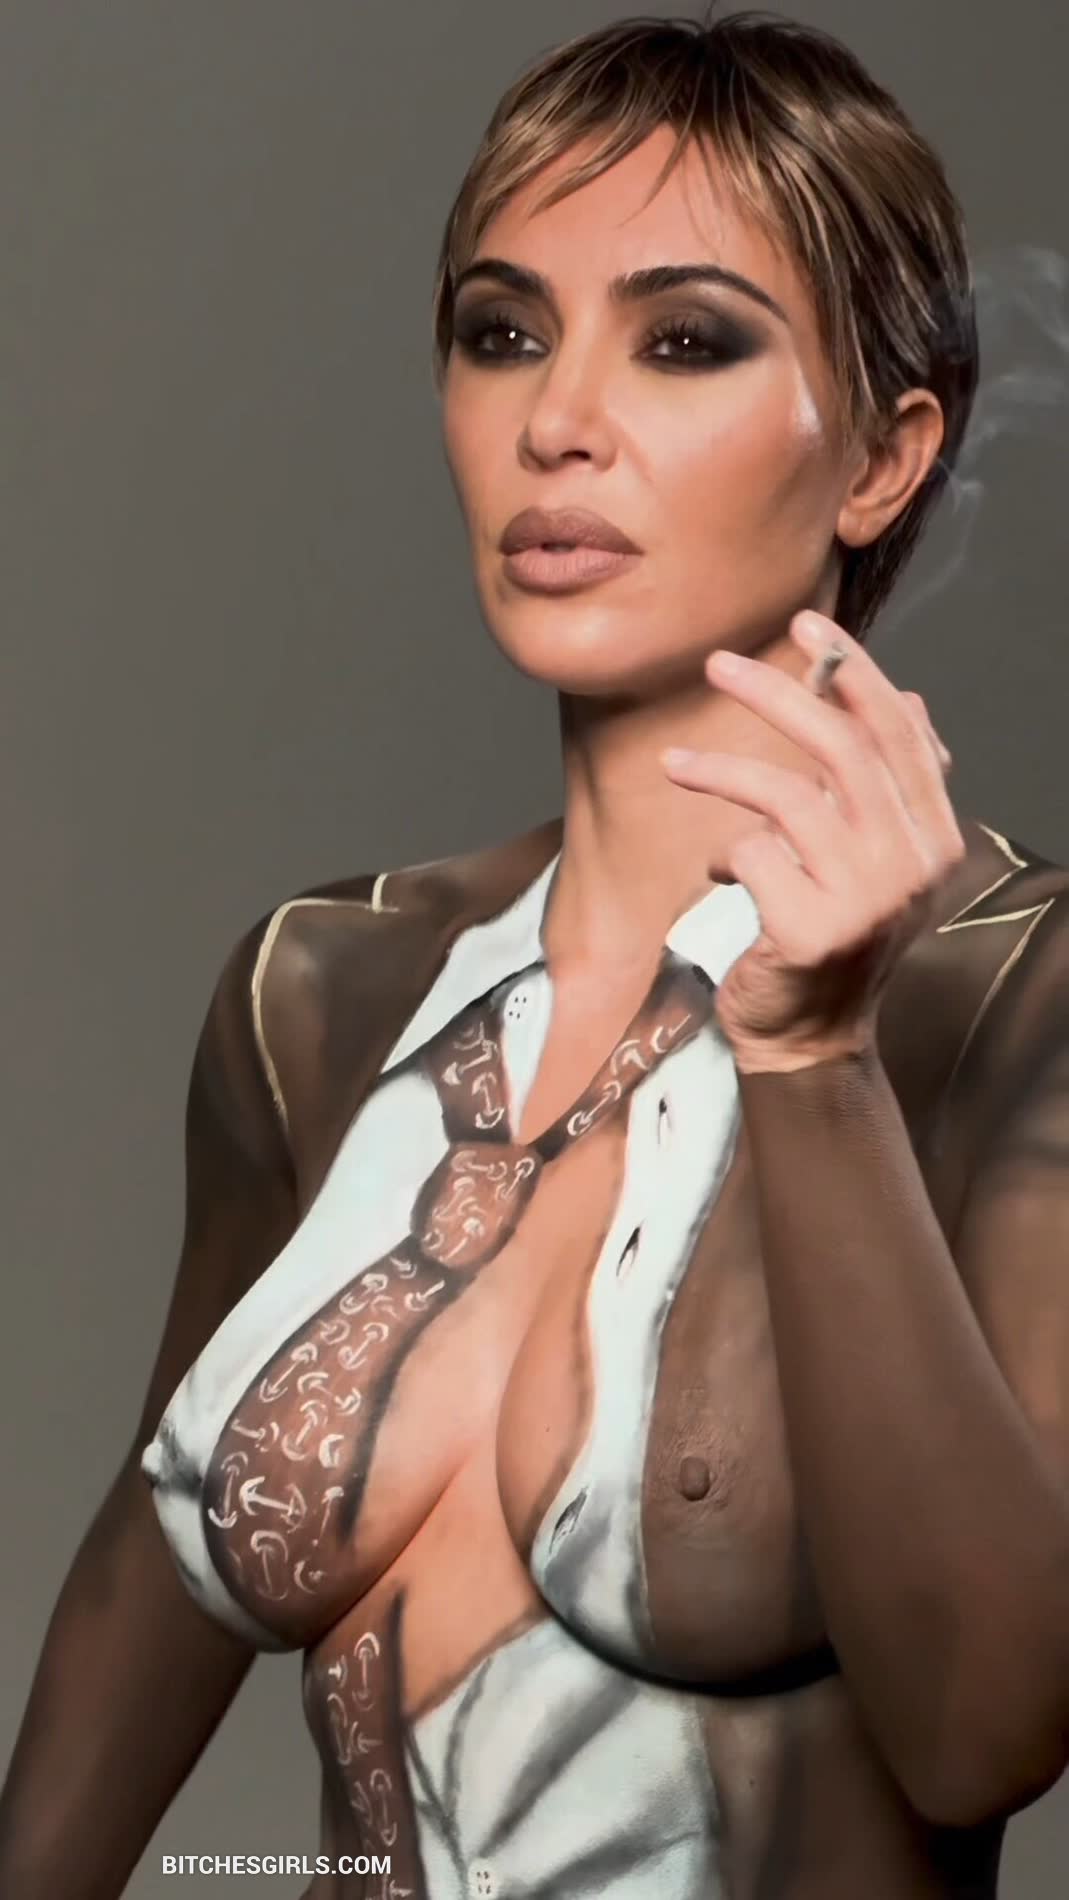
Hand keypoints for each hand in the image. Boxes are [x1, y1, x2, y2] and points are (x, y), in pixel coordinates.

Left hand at [661, 611, 964, 1072]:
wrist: (807, 1041)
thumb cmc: (828, 938)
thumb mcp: (873, 859)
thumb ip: (890, 788)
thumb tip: (907, 697)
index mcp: (935, 840)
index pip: (899, 735)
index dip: (854, 672)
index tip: (807, 624)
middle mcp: (913, 866)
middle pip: (843, 750)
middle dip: (777, 693)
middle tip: (717, 664)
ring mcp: (867, 901)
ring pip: (788, 797)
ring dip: (721, 769)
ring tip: (672, 764)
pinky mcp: (813, 932)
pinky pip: (751, 855)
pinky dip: (721, 855)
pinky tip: (715, 874)